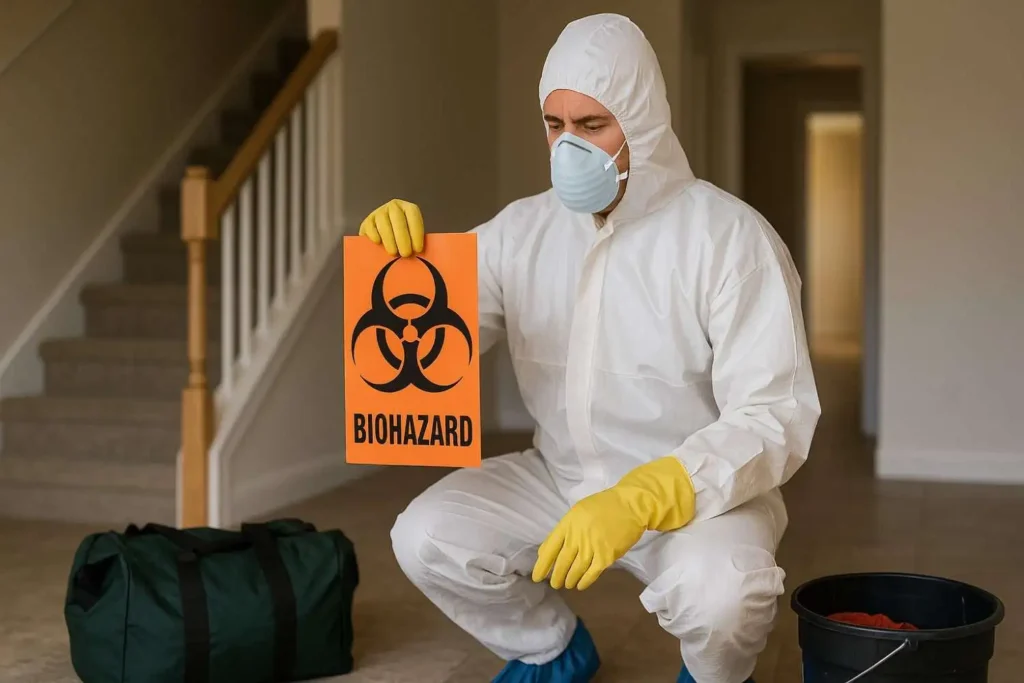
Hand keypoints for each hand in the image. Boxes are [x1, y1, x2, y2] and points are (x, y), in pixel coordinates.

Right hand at [359, 199, 424, 256]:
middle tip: (405, 254)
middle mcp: (394, 207)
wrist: (384, 238)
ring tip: (393, 253)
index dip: (416, 231)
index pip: (413, 214)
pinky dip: (374, 235)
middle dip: (402, 237)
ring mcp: (379, 212)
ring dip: (389, 239)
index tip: (417, 249)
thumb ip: (415, 242)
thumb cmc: (403, 239)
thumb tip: (419, 254)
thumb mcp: (412, 237)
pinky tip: (379, 244)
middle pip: (398, 218)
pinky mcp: (367, 221)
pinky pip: (370, 226)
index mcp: (408, 208)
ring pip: (383, 222)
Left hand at [532, 488, 646, 590]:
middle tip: (554, 584)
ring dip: (569, 580)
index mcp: (568, 524)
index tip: (536, 577)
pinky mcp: (607, 556)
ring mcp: (592, 547)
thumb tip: (547, 551)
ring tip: (566, 585)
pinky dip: (584, 581)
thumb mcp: (577, 512)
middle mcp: (577, 537)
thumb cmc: (603, 505)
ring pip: (575, 570)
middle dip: (556, 576)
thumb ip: (563, 530)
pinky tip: (580, 585)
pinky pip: (592, 573)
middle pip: (562, 562)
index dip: (542, 565)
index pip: (549, 548)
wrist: (630, 505)